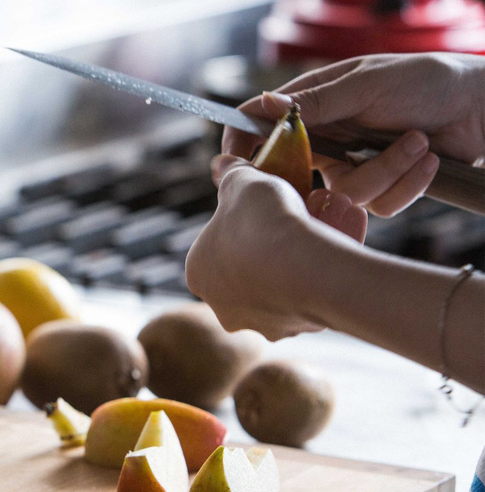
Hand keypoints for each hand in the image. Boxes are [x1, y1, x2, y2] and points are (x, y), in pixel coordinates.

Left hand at [187, 157, 366, 340]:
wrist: (304, 269)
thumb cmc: (263, 224)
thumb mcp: (243, 183)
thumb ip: (233, 173)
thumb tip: (222, 164)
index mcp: (198, 273)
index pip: (220, 242)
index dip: (248, 217)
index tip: (272, 202)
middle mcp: (223, 304)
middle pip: (256, 260)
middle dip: (283, 232)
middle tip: (311, 203)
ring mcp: (262, 321)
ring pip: (289, 276)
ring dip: (312, 244)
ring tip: (338, 208)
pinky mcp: (299, 327)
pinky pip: (317, 288)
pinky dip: (330, 263)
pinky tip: (350, 231)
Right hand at [222, 53, 484, 216]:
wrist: (482, 108)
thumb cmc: (429, 81)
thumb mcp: (368, 84)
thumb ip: (317, 101)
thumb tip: (263, 105)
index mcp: (315, 106)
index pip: (259, 126)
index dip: (242, 146)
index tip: (235, 165)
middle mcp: (327, 141)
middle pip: (296, 175)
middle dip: (336, 168)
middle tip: (358, 153)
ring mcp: (351, 168)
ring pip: (344, 195)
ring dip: (389, 169)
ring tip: (418, 141)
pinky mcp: (379, 191)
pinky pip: (378, 206)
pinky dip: (409, 182)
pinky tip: (428, 158)